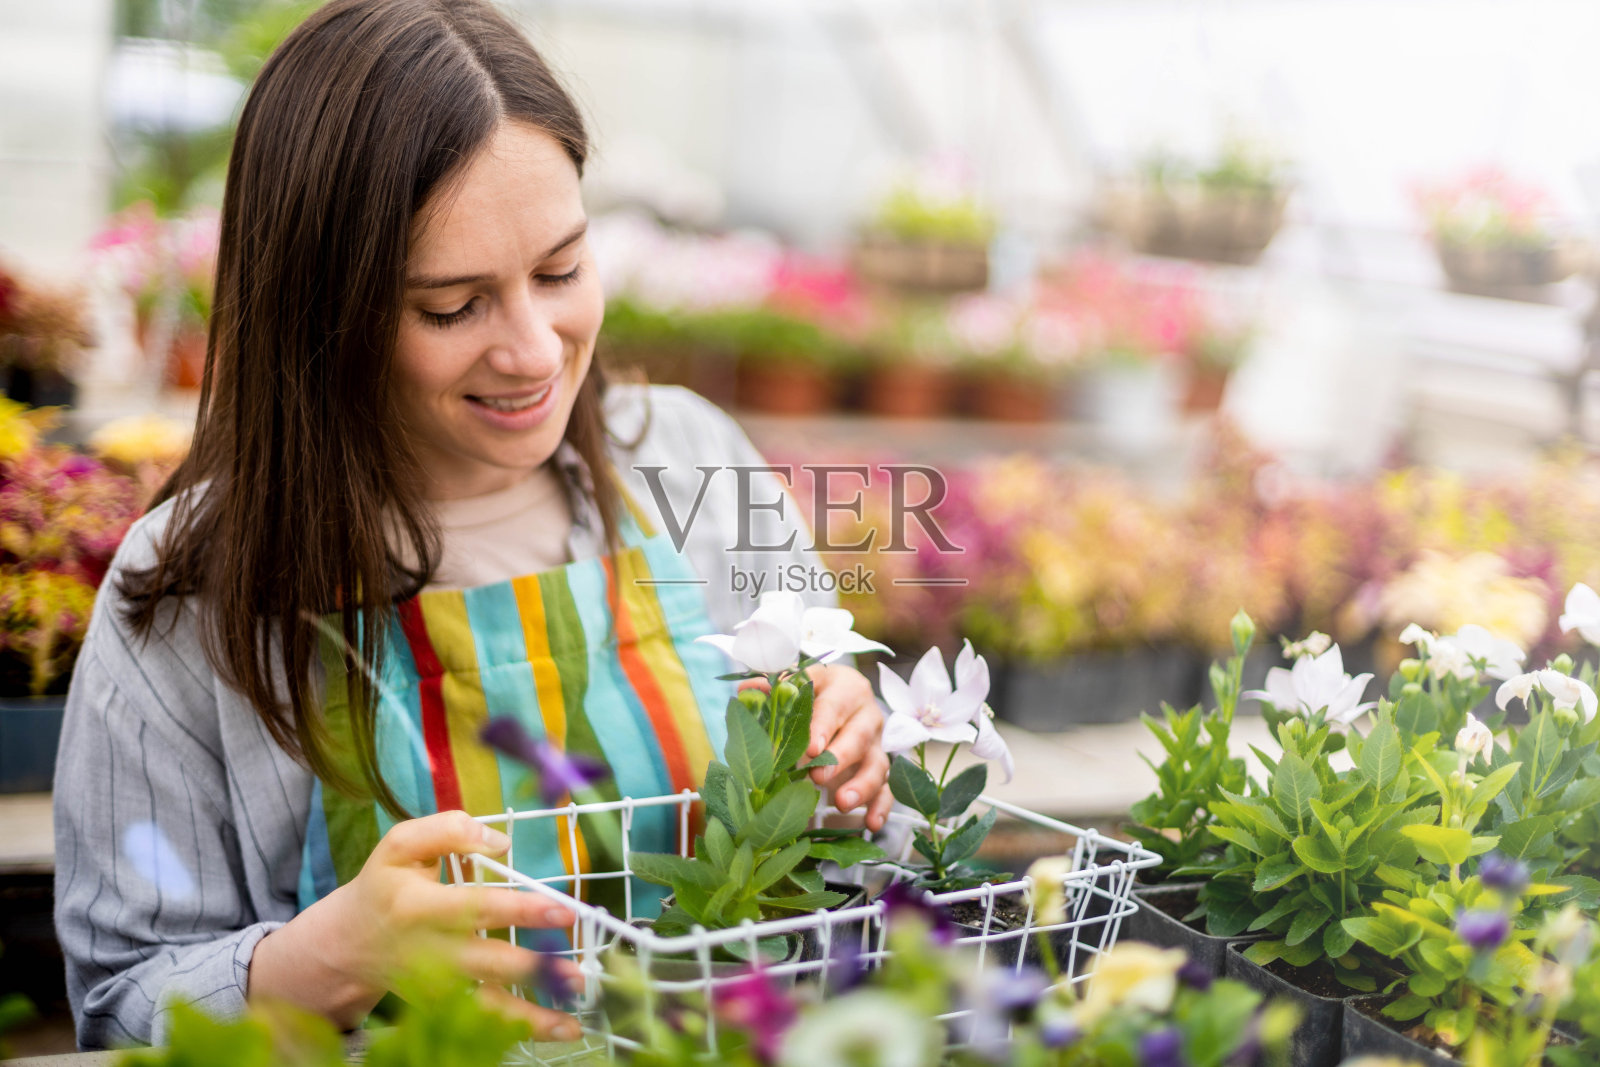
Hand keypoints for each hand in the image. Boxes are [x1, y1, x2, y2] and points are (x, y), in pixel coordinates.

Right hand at [251, 810, 580, 1038]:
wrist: (347, 942)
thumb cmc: (384, 885)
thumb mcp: (400, 844)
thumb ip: (447, 830)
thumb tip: (500, 843)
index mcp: (417, 907)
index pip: (475, 908)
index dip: (519, 911)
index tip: (560, 912)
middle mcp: (428, 951)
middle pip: (486, 963)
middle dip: (533, 969)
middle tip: (577, 971)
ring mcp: (435, 984)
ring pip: (486, 1005)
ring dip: (533, 1014)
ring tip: (574, 1016)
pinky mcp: (441, 1006)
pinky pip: (483, 1021)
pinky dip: (521, 1030)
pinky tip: (561, 1027)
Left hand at [742, 664, 891, 830]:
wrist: (839, 705)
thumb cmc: (810, 697)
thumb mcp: (792, 688)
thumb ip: (771, 688)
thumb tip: (751, 689)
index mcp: (842, 687)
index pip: (833, 701)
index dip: (822, 723)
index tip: (811, 747)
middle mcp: (864, 713)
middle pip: (858, 734)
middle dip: (839, 757)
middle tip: (818, 776)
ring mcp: (875, 742)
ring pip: (876, 763)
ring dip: (862, 785)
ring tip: (841, 803)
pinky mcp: (880, 767)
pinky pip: (886, 788)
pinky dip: (881, 806)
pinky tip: (872, 823)